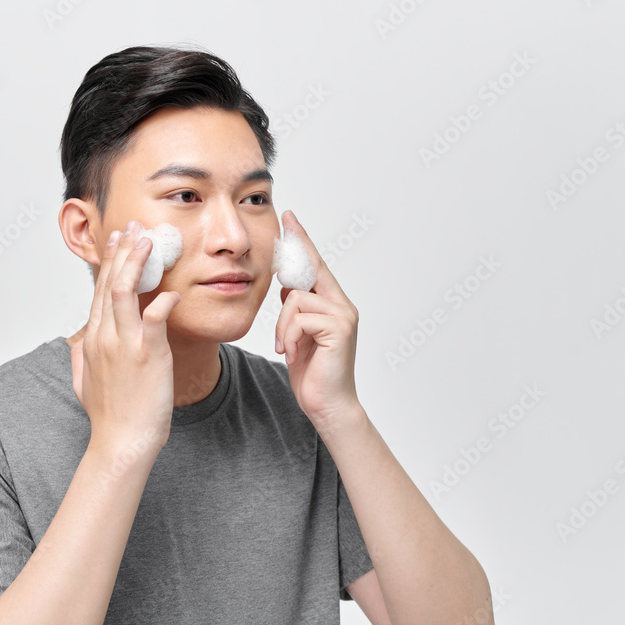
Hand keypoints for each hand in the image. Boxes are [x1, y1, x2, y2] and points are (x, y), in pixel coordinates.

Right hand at [70, 220, 180, 454]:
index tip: (117, 241)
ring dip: (137, 262)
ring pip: (125, 291)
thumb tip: (77, 344)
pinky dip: (165, 301)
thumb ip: (80, 359)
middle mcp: (105, 336)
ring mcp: (125, 344)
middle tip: (135, 227)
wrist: (122, 443)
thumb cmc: (109, 417)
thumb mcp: (83, 384)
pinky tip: (175, 292)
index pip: (98, 291)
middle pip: (110, 282)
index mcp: (92, 340)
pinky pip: (155, 318)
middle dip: (123, 250)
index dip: (109, 262)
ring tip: (151, 241)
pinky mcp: (148, 355)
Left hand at [273, 210, 360, 430]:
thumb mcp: (297, 336)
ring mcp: (343, 316)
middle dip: (292, 256)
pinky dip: (287, 335)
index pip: (316, 266)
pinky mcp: (339, 328)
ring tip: (284, 347)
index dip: (303, 241)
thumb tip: (287, 289)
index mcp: (333, 306)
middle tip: (283, 228)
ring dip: (281, 326)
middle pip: (309, 271)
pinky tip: (289, 353)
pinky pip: (299, 316)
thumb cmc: (312, 374)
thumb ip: (297, 312)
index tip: (290, 218)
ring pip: (295, 298)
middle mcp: (342, 306)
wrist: (328, 406)